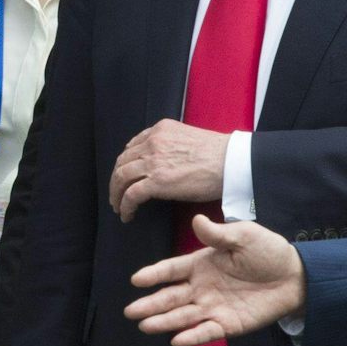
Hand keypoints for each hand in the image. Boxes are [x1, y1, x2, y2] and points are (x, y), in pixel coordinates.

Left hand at [109, 120, 228, 221]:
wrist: (230, 162)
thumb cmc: (219, 153)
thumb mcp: (189, 138)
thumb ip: (172, 145)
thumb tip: (166, 161)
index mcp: (160, 130)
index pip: (133, 146)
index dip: (126, 162)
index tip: (126, 174)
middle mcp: (152, 143)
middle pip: (122, 162)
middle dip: (116, 180)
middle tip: (117, 193)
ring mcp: (153, 162)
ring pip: (121, 178)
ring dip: (116, 194)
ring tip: (118, 206)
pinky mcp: (156, 182)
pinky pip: (131, 195)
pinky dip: (125, 206)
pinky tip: (127, 215)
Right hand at [126, 214, 305, 345]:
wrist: (294, 276)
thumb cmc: (267, 251)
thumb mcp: (244, 236)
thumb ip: (219, 233)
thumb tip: (197, 220)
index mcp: (202, 263)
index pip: (172, 270)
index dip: (154, 275)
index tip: (136, 280)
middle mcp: (202, 287)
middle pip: (171, 296)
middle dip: (151, 304)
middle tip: (130, 311)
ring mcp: (213, 307)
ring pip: (183, 316)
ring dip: (164, 321)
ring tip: (145, 326)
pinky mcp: (228, 324)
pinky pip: (207, 331)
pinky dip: (193, 336)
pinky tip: (177, 340)